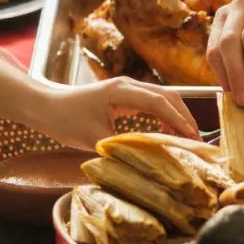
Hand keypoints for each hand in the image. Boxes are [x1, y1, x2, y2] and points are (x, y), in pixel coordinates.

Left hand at [29, 78, 199, 150]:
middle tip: (197, 141)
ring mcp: (128, 88)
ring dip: (178, 116)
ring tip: (188, 138)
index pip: (160, 103)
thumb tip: (147, 157)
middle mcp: (129, 85)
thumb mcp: (93, 138)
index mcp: (122, 91)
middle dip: (185, 117)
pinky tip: (169, 132)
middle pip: (168, 96)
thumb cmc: (65, 120)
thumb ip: (121, 145)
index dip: (179, 120)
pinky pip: (153, 102)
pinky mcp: (125, 95)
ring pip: (163, 98)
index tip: (192, 138)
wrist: (45, 106)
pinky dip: (166, 116)